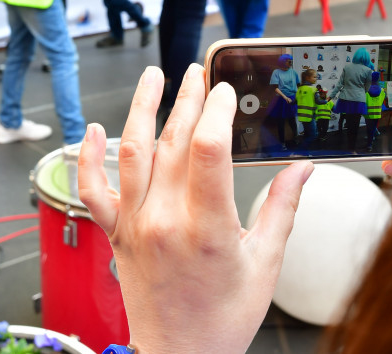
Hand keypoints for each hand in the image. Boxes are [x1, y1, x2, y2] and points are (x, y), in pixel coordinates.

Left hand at [78, 65, 313, 353]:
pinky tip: (96, 130)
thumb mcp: (265, 265)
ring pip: (132, 152)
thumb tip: (302, 168)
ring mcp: (135, 225)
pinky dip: (88, 157)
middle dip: (188, 99)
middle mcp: (164, 221)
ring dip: (141, 108)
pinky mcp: (116, 234)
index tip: (226, 90)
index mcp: (208, 230)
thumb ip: (283, 210)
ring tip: (154, 76)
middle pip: (174, 142)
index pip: (208, 150)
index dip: (217, 111)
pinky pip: (92, 190)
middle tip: (200, 73)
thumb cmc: (224, 318)